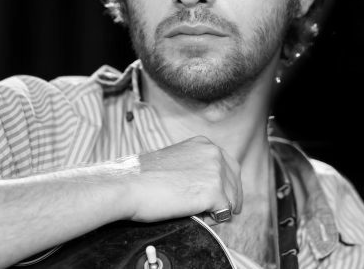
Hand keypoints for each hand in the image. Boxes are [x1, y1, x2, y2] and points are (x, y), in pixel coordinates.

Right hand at [127, 136, 242, 223]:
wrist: (128, 185)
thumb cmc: (142, 177)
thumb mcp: (174, 160)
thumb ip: (192, 166)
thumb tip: (201, 184)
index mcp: (203, 143)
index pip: (229, 165)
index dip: (227, 184)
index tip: (224, 196)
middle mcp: (213, 153)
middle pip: (235, 182)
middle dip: (230, 198)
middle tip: (223, 212)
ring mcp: (216, 171)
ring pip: (231, 199)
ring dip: (218, 210)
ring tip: (200, 215)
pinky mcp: (214, 192)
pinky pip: (223, 213)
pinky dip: (212, 220)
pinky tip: (197, 217)